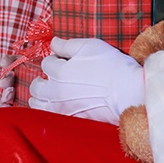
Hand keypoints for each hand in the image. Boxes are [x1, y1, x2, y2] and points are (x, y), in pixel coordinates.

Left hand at [29, 38, 144, 123]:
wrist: (128, 92)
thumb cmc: (112, 67)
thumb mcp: (89, 46)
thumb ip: (67, 45)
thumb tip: (53, 42)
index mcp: (60, 72)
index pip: (46, 63)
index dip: (54, 59)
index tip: (61, 59)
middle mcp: (56, 92)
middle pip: (36, 86)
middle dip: (41, 79)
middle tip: (51, 77)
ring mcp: (62, 108)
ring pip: (37, 104)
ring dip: (39, 97)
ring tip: (50, 92)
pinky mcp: (70, 120)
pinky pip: (49, 117)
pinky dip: (48, 110)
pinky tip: (58, 105)